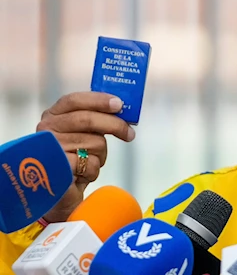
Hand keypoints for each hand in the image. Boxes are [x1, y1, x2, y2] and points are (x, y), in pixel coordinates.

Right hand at [36, 92, 135, 222]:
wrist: (58, 195)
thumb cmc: (74, 161)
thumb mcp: (84, 135)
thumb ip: (96, 120)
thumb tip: (122, 110)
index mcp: (52, 116)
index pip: (74, 100)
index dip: (98, 100)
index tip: (119, 104)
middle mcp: (46, 129)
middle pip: (87, 119)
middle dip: (115, 125)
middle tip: (130, 134)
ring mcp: (49, 148)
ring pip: (94, 142)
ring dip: (100, 155)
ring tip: (89, 163)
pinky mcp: (57, 167)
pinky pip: (91, 163)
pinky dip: (94, 170)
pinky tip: (82, 175)